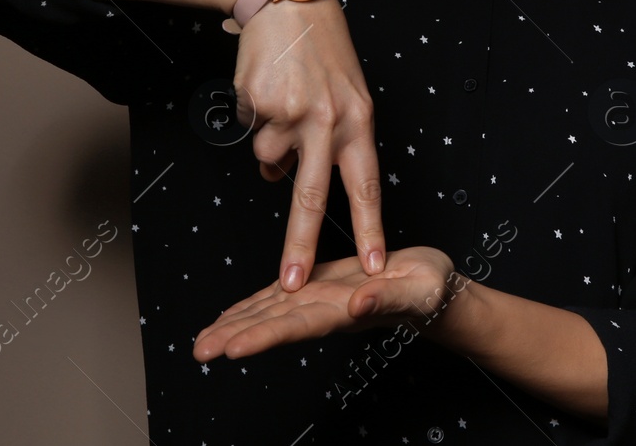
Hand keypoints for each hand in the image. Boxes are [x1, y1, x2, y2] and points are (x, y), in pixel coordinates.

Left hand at [192, 247, 456, 361]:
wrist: (434, 288)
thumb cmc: (431, 289)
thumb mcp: (419, 288)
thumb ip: (389, 299)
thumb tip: (359, 304)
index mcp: (345, 310)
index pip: (298, 325)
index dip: (264, 336)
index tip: (233, 348)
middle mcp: (326, 309)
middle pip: (274, 324)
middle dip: (236, 336)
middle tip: (201, 349)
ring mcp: (320, 299)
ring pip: (271, 313)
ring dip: (237, 325)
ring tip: (204, 340)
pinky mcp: (320, 286)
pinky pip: (280, 298)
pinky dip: (254, 306)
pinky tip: (234, 314)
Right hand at [232, 0, 386, 292]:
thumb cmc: (321, 48)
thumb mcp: (346, 92)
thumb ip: (331, 140)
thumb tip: (285, 179)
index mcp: (359, 120)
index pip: (367, 185)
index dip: (370, 228)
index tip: (376, 266)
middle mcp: (329, 120)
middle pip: (311, 194)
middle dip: (299, 244)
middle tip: (292, 282)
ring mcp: (292, 112)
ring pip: (269, 159)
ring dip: (269, 143)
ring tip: (280, 101)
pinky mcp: (260, 103)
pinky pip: (250, 130)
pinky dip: (253, 115)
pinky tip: (265, 85)